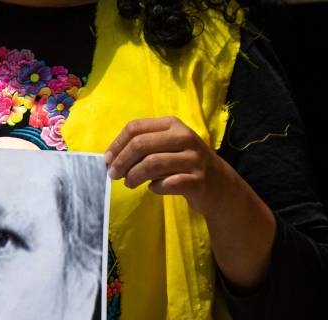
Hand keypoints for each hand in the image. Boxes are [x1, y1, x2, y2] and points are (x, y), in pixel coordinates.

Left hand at [105, 116, 275, 288]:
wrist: (220, 185)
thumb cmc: (186, 164)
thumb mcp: (169, 147)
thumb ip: (145, 147)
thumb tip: (112, 158)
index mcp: (173, 124)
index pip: (136, 127)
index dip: (117, 144)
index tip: (107, 159)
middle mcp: (184, 137)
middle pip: (141, 144)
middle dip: (121, 161)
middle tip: (113, 175)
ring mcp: (193, 158)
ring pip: (152, 164)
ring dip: (134, 176)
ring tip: (129, 183)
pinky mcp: (197, 180)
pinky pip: (166, 184)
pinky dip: (155, 188)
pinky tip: (154, 188)